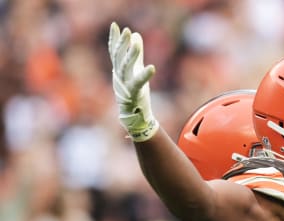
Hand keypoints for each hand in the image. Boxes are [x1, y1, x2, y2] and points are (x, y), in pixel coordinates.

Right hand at [108, 22, 157, 141]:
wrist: (134, 115)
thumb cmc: (134, 92)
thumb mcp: (135, 69)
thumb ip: (136, 53)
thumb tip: (136, 34)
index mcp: (119, 70)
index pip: (115, 52)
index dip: (114, 39)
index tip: (115, 26)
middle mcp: (119, 76)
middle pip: (119, 58)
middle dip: (122, 44)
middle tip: (127, 31)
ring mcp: (125, 85)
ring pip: (126, 67)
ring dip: (131, 54)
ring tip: (137, 43)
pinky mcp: (134, 94)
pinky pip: (138, 82)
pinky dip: (144, 75)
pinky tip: (152, 67)